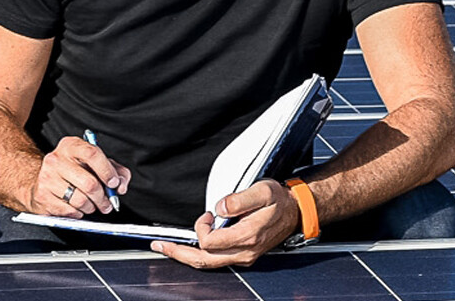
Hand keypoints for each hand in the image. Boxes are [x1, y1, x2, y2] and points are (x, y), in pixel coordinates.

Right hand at [29, 135, 129, 216]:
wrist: (43, 180)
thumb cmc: (74, 171)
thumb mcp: (97, 164)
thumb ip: (116, 171)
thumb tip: (120, 186)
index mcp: (71, 146)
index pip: (92, 154)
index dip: (107, 171)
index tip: (114, 183)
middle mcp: (56, 159)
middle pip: (89, 183)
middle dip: (103, 198)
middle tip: (107, 203)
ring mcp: (47, 177)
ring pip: (80, 200)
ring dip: (91, 207)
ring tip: (92, 205)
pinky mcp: (42, 195)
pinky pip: (69, 211)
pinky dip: (79, 214)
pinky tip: (78, 208)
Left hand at [152, 179, 297, 268]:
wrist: (295, 212)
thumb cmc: (279, 201)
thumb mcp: (263, 191)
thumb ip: (240, 199)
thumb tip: (219, 207)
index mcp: (247, 236)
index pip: (210, 242)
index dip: (201, 227)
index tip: (207, 214)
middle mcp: (244, 251)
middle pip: (204, 260)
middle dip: (179, 253)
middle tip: (159, 246)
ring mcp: (244, 256)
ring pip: (209, 264)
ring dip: (186, 255)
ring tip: (168, 248)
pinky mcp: (243, 255)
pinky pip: (216, 261)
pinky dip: (200, 255)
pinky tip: (190, 247)